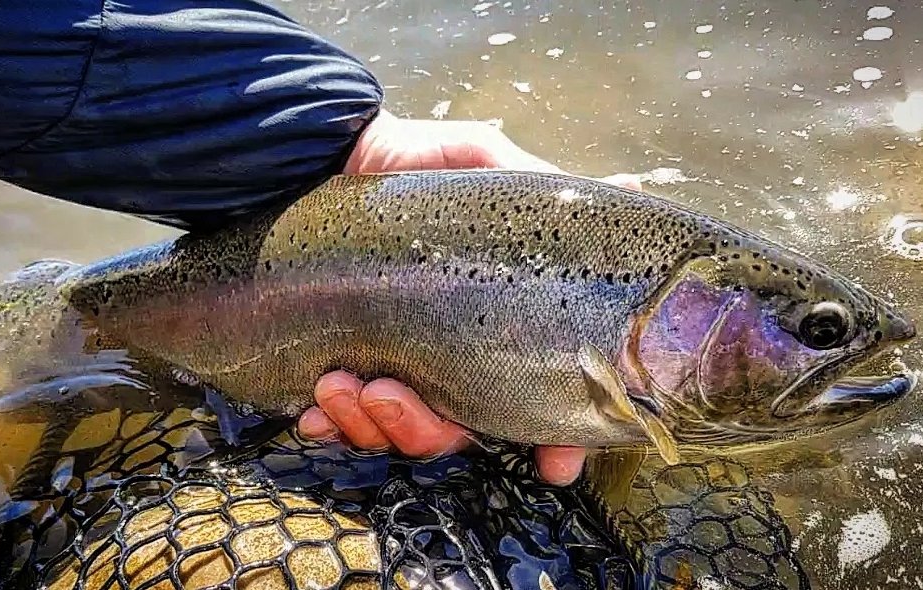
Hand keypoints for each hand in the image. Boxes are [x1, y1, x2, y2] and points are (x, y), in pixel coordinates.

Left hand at [298, 110, 642, 485]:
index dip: (556, 443)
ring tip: (338, 384)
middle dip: (422, 429)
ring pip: (396, 435)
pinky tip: (313, 412)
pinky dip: (329, 425)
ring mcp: (397, 368)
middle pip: (456, 436)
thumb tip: (628, 188)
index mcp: (497, 329)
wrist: (338, 150)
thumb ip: (547, 188)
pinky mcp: (344, 365)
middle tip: (384, 389)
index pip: (536, 402)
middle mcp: (452, 361)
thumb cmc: (420, 163)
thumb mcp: (486, 165)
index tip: (554, 464)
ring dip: (368, 425)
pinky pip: (341, 423)